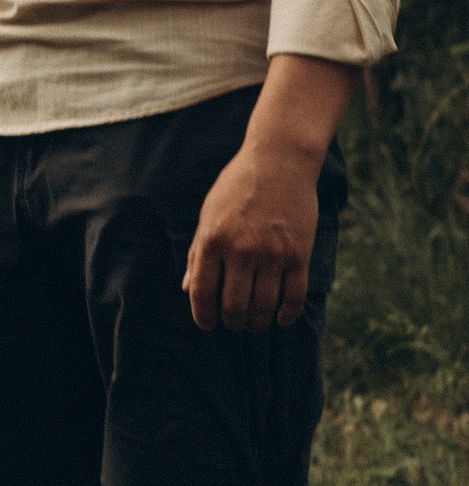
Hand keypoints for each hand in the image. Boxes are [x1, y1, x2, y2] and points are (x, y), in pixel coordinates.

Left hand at [184, 147, 319, 333]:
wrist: (280, 161)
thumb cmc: (238, 187)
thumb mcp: (208, 214)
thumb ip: (197, 252)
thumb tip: (187, 289)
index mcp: (212, 240)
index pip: (202, 292)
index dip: (203, 316)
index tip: (207, 324)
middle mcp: (241, 250)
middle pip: (233, 306)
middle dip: (232, 322)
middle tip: (234, 324)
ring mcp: (272, 254)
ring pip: (263, 307)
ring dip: (258, 323)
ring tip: (255, 324)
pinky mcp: (299, 254)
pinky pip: (293, 297)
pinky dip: (286, 314)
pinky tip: (280, 318)